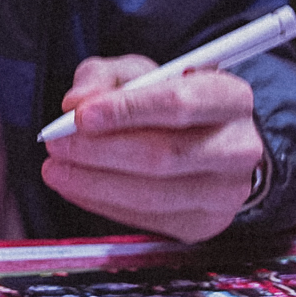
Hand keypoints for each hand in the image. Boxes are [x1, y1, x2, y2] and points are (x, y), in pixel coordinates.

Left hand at [41, 56, 262, 242]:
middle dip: (100, 151)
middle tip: (57, 143)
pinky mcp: (204, 223)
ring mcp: (226, 192)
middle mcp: (239, 148)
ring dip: (94, 183)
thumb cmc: (170, 100)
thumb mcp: (139, 73)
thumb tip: (75, 102)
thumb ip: (103, 77)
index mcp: (231, 97)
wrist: (206, 141)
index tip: (80, 116)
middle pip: (164, 155)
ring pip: (153, 194)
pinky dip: (103, 203)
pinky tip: (78, 186)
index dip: (126, 111)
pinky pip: (146, 219)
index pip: (179, 104)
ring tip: (57, 168)